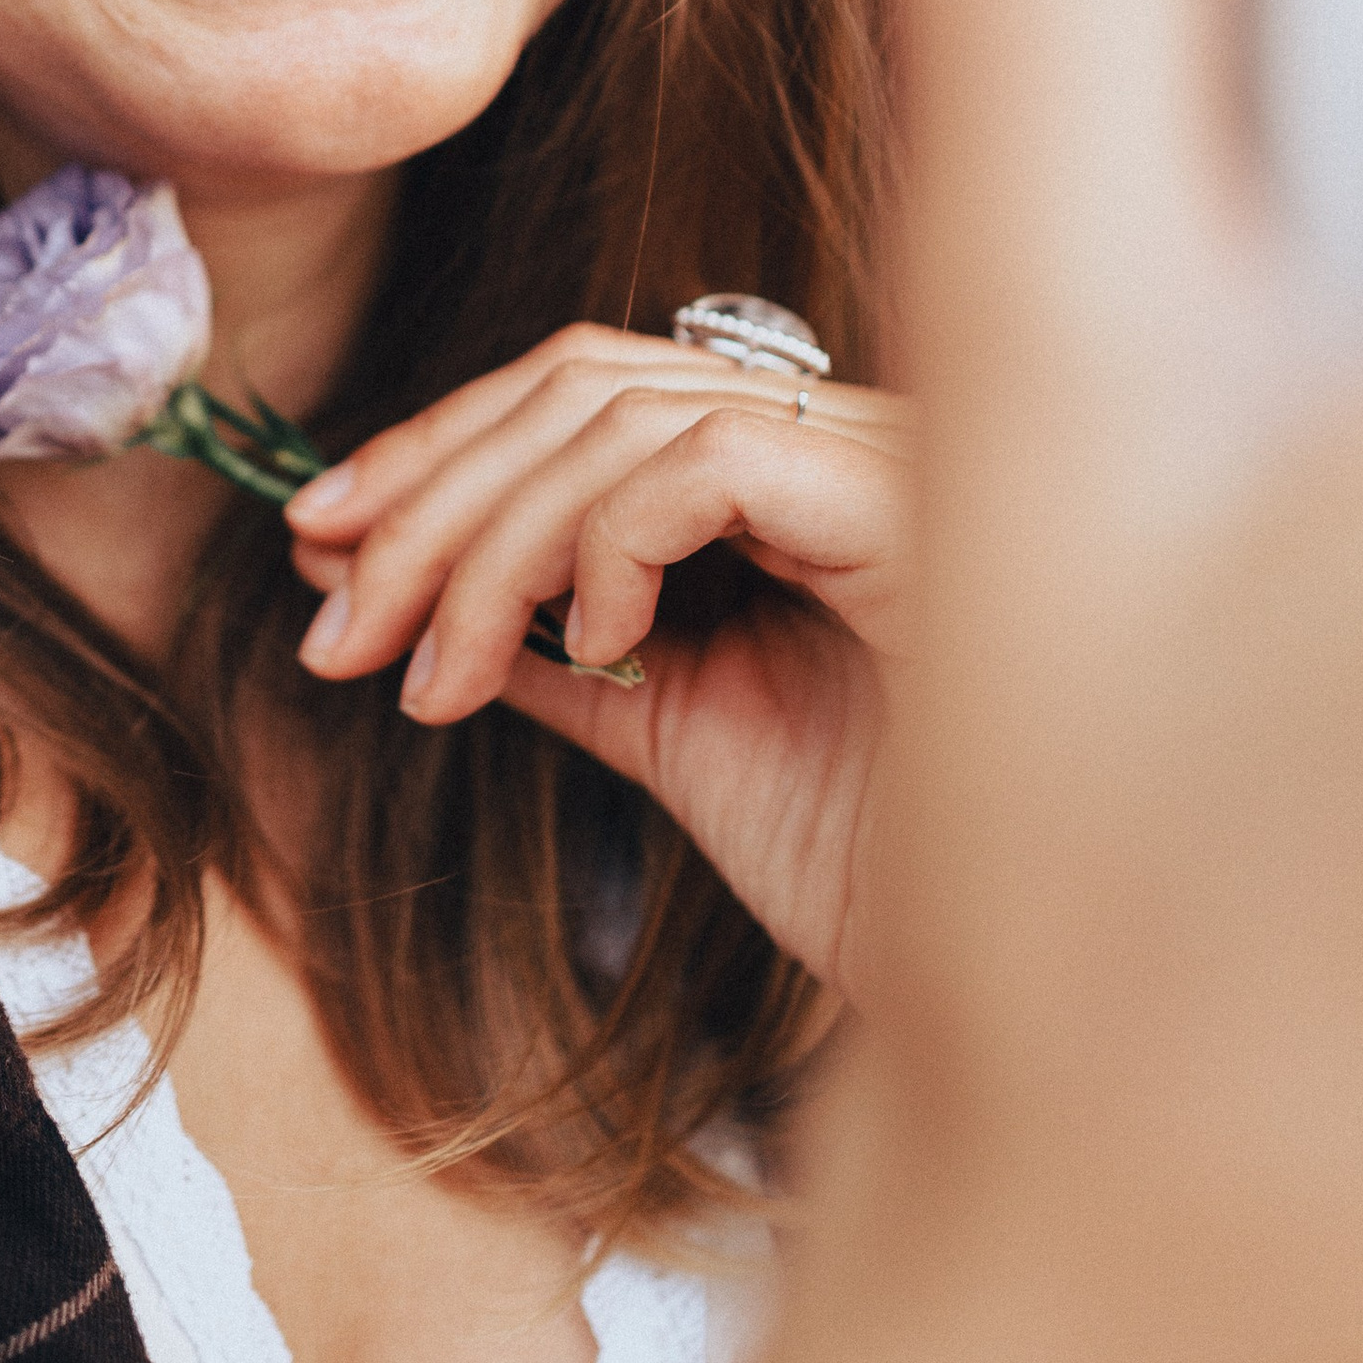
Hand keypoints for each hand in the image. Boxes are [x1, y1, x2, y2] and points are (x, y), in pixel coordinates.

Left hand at [283, 334, 911, 993]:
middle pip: (582, 381)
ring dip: (480, 544)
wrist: (1044, 981)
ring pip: (622, 414)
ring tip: (425, 677)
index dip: (438, 451)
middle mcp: (848, 438)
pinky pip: (709, 463)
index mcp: (802, 479)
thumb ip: (577, 657)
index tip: (318, 547)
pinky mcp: (912, 506)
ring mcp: (890, 458)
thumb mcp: (685, 739)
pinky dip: (611, 544)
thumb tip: (439, 611)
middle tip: (330, 621)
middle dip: (426, 491)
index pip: (589, 387)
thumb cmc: (893, 866)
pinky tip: (600, 651)